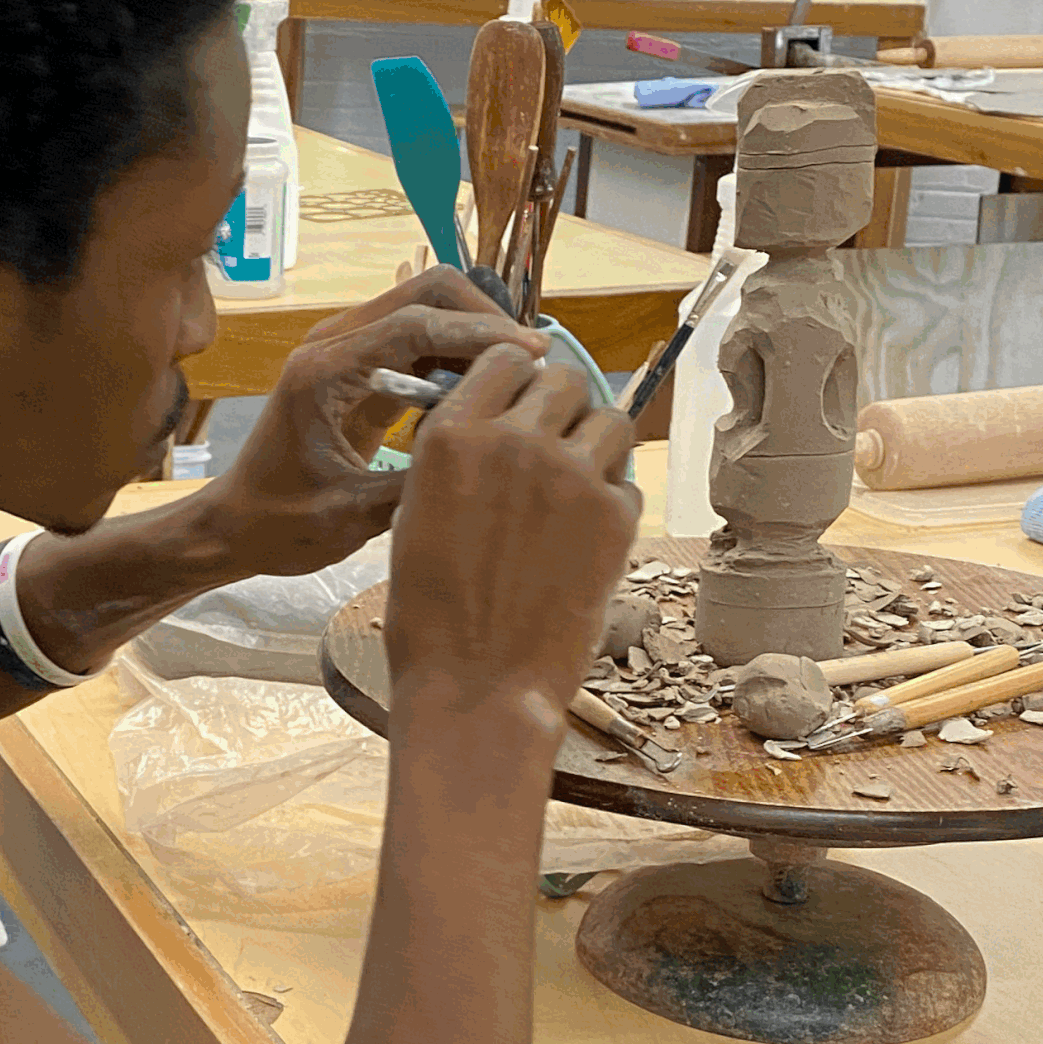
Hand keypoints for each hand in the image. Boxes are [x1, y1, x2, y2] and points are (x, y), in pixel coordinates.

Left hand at [188, 271, 534, 579]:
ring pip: (428, 308)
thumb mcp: (349, 516)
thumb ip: (414, 485)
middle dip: (485, 317)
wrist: (238, 525)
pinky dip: (460, 355)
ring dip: (476, 334)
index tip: (534, 354)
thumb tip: (489, 457)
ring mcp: (348, 351)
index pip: (415, 323)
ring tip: (518, 379)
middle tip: (531, 364)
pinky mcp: (363, 368)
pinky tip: (487, 395)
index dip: (481, 333)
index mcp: (324, 371)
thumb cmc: (280, 524)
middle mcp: (334, 344)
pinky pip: (422, 340)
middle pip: (426, 291)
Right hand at [384, 342, 639, 731]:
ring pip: (610, 422)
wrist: (477, 685)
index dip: (517, 376)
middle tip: (551, 444)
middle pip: (564, 381)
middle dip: (560, 407)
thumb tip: (494, 424)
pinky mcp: (616, 518)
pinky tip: (583, 538)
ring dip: (596, 446)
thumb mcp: (414, 514)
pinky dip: (612, 502)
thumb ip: (456, 456)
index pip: (506, 358)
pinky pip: (627, 483)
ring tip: (573, 489)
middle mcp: (516, 442)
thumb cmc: (432, 614)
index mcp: (454, 436)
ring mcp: (572, 477)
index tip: (520, 397)